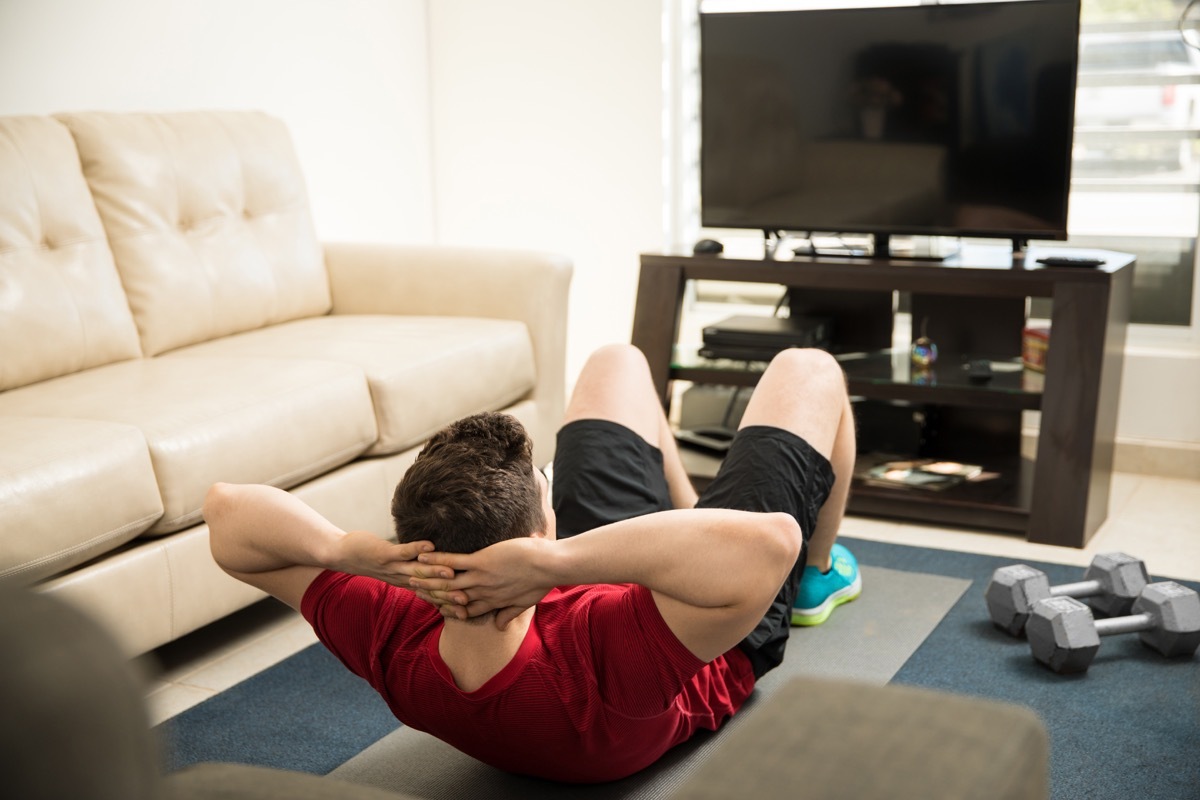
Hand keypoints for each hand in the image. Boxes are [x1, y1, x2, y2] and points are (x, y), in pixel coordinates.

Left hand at [330, 531, 466, 606]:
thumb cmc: (374, 559)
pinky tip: (430, 545)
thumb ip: (416, 570)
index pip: (431, 594)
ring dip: (435, 572)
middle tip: (467, 598)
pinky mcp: (384, 554)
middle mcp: (402, 579)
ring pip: (417, 571)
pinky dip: (416, 548)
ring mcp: (392, 567)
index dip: (448, 601)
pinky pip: (402, 551)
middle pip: (428, 586)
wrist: (343, 555)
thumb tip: (435, 569)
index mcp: (407, 583)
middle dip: (447, 592)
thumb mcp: (396, 570)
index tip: (468, 608)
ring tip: (454, 572)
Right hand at [411, 537, 555, 629]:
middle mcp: (483, 593)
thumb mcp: (526, 603)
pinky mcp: (482, 563)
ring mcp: (481, 578)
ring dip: (428, 577)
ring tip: (411, 573)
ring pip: (448, 581)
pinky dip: (437, 559)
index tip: (434, 605)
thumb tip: (500, 626)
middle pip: (451, 596)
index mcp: (493, 602)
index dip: (448, 608)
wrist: (550, 566)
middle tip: (414, 589)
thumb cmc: (543, 581)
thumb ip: (510, 614)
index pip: (465, 609)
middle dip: (431, 593)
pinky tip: (423, 556)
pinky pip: (454, 562)